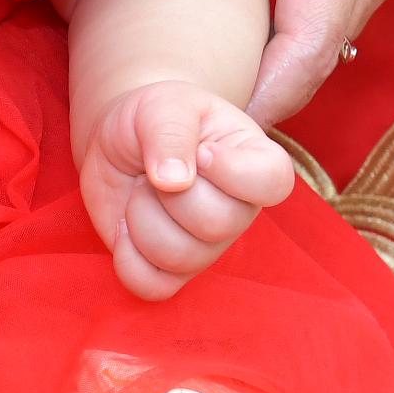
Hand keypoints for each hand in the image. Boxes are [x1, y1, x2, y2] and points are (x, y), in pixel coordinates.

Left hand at [80, 78, 298, 301]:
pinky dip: (127, 258)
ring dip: (142, 220)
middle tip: (154, 171)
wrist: (120, 142)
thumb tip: (174, 181)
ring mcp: (208, 245)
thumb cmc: (155, 118)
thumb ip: (170, 134)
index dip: (231, 172)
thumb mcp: (162, 106)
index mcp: (254, 160)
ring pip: (180, 258)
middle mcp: (239, 209)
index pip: (273, 181)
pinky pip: (153, 285)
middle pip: (217, 224)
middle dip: (168, 194)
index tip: (200, 151)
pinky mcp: (172, 269)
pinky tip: (125, 227)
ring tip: (141, 192)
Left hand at [150, 0, 393, 124]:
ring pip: (330, 39)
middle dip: (259, 97)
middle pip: (320, 57)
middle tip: (186, 123)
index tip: (206, 126)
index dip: (262, 96)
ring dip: (276, 70)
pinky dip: (292, 36)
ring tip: (203, 89)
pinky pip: (336, 10)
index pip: (309, 44)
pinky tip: (240, 34)